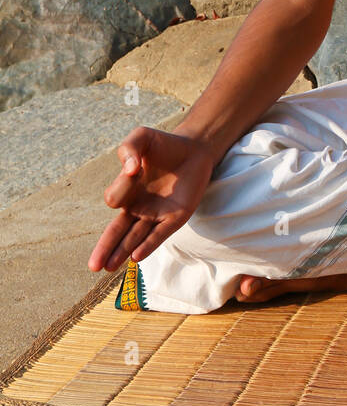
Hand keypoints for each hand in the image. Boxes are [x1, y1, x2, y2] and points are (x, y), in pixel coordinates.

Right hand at [88, 126, 215, 272]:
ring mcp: (156, 214)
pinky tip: (136, 257)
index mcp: (126, 191)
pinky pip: (159, 235)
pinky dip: (147, 245)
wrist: (195, 148)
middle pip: (116, 232)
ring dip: (121, 252)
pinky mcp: (176, 217)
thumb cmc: (164, 144)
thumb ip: (128, 148)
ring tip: (108, 267)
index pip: (114, 199)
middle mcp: (138, 206)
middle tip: (93, 266)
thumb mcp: (142, 138)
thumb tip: (129, 170)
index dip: (121, 186)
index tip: (133, 167)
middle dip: (104, 248)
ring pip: (134, 239)